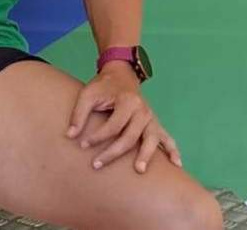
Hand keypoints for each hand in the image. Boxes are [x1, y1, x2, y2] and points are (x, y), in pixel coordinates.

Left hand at [67, 63, 181, 172]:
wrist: (121, 75)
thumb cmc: (103, 87)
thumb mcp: (87, 94)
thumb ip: (78, 114)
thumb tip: (70, 136)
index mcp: (127, 101)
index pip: (113, 125)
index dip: (97, 137)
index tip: (83, 145)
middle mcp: (143, 111)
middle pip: (131, 136)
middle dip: (113, 152)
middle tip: (96, 164)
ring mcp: (152, 118)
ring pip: (152, 140)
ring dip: (146, 155)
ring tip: (139, 170)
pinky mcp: (155, 124)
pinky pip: (168, 138)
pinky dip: (173, 150)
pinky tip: (177, 164)